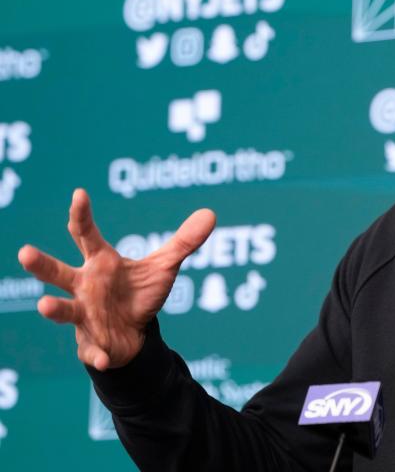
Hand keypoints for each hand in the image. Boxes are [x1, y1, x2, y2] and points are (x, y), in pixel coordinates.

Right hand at [18, 188, 214, 370]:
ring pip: (63, 310)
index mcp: (100, 263)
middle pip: (58, 273)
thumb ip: (183, 242)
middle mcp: (85, 287)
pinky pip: (92, 351)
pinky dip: (98, 355)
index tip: (79, 194)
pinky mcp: (92, 343)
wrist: (134, 334)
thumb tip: (210, 214)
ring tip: (44, 305)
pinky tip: (105, 359)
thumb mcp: (163, 267)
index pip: (86, 235)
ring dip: (54, 308)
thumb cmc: (138, 294)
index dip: (82, 215)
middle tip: (25, 252)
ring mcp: (84, 316)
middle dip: (41, 264)